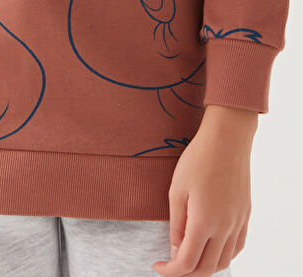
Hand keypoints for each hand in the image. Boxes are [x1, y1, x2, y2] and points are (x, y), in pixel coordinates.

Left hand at [153, 104, 257, 275]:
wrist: (227, 139)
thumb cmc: (198, 159)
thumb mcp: (177, 190)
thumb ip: (177, 224)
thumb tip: (176, 250)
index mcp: (204, 222)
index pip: (187, 263)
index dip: (171, 271)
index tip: (159, 266)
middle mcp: (224, 228)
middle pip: (207, 267)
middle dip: (187, 272)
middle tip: (172, 263)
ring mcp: (238, 222)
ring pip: (224, 261)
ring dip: (206, 266)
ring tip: (190, 257)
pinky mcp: (245, 214)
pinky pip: (237, 246)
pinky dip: (224, 255)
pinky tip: (212, 248)